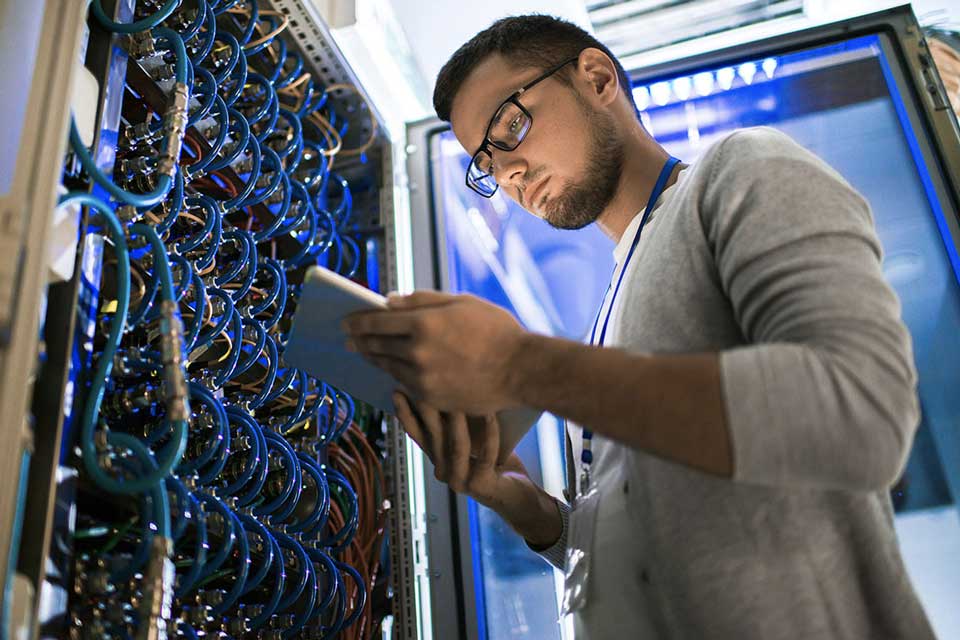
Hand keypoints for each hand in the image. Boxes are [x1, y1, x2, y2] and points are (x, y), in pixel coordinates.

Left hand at [344, 291, 527, 413]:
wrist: (520, 370)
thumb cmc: (496, 330)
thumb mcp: (461, 303)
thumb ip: (421, 301)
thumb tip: (389, 301)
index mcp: (423, 323)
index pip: (376, 321)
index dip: (357, 321)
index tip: (346, 322)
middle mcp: (417, 352)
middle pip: (376, 346)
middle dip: (359, 341)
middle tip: (348, 339)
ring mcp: (422, 378)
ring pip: (387, 367)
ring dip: (374, 359)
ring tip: (366, 353)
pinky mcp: (431, 398)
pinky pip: (404, 385)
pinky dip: (395, 375)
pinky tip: (392, 370)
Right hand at [393, 393, 561, 547]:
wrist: (519, 499)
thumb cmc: (498, 465)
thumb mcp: (475, 442)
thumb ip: (461, 425)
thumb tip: (454, 388)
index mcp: (439, 461)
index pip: (417, 435)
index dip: (407, 414)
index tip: (398, 390)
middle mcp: (443, 473)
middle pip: (433, 437)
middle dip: (428, 409)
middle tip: (425, 384)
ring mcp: (460, 482)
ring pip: (457, 446)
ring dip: (459, 419)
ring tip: (461, 395)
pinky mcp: (481, 486)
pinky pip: (486, 455)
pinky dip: (490, 433)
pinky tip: (492, 415)